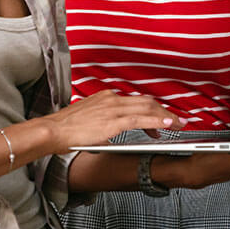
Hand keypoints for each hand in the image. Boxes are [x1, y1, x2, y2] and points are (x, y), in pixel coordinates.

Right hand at [40, 90, 182, 152]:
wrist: (52, 131)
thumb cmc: (65, 128)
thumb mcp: (87, 119)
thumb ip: (102, 121)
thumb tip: (109, 131)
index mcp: (106, 97)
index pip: (135, 101)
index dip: (152, 109)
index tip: (161, 117)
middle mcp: (112, 99)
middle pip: (146, 102)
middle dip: (164, 111)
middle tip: (176, 121)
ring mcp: (113, 109)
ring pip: (147, 109)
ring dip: (166, 116)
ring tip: (178, 124)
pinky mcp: (113, 121)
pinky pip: (141, 119)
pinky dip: (157, 121)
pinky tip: (167, 124)